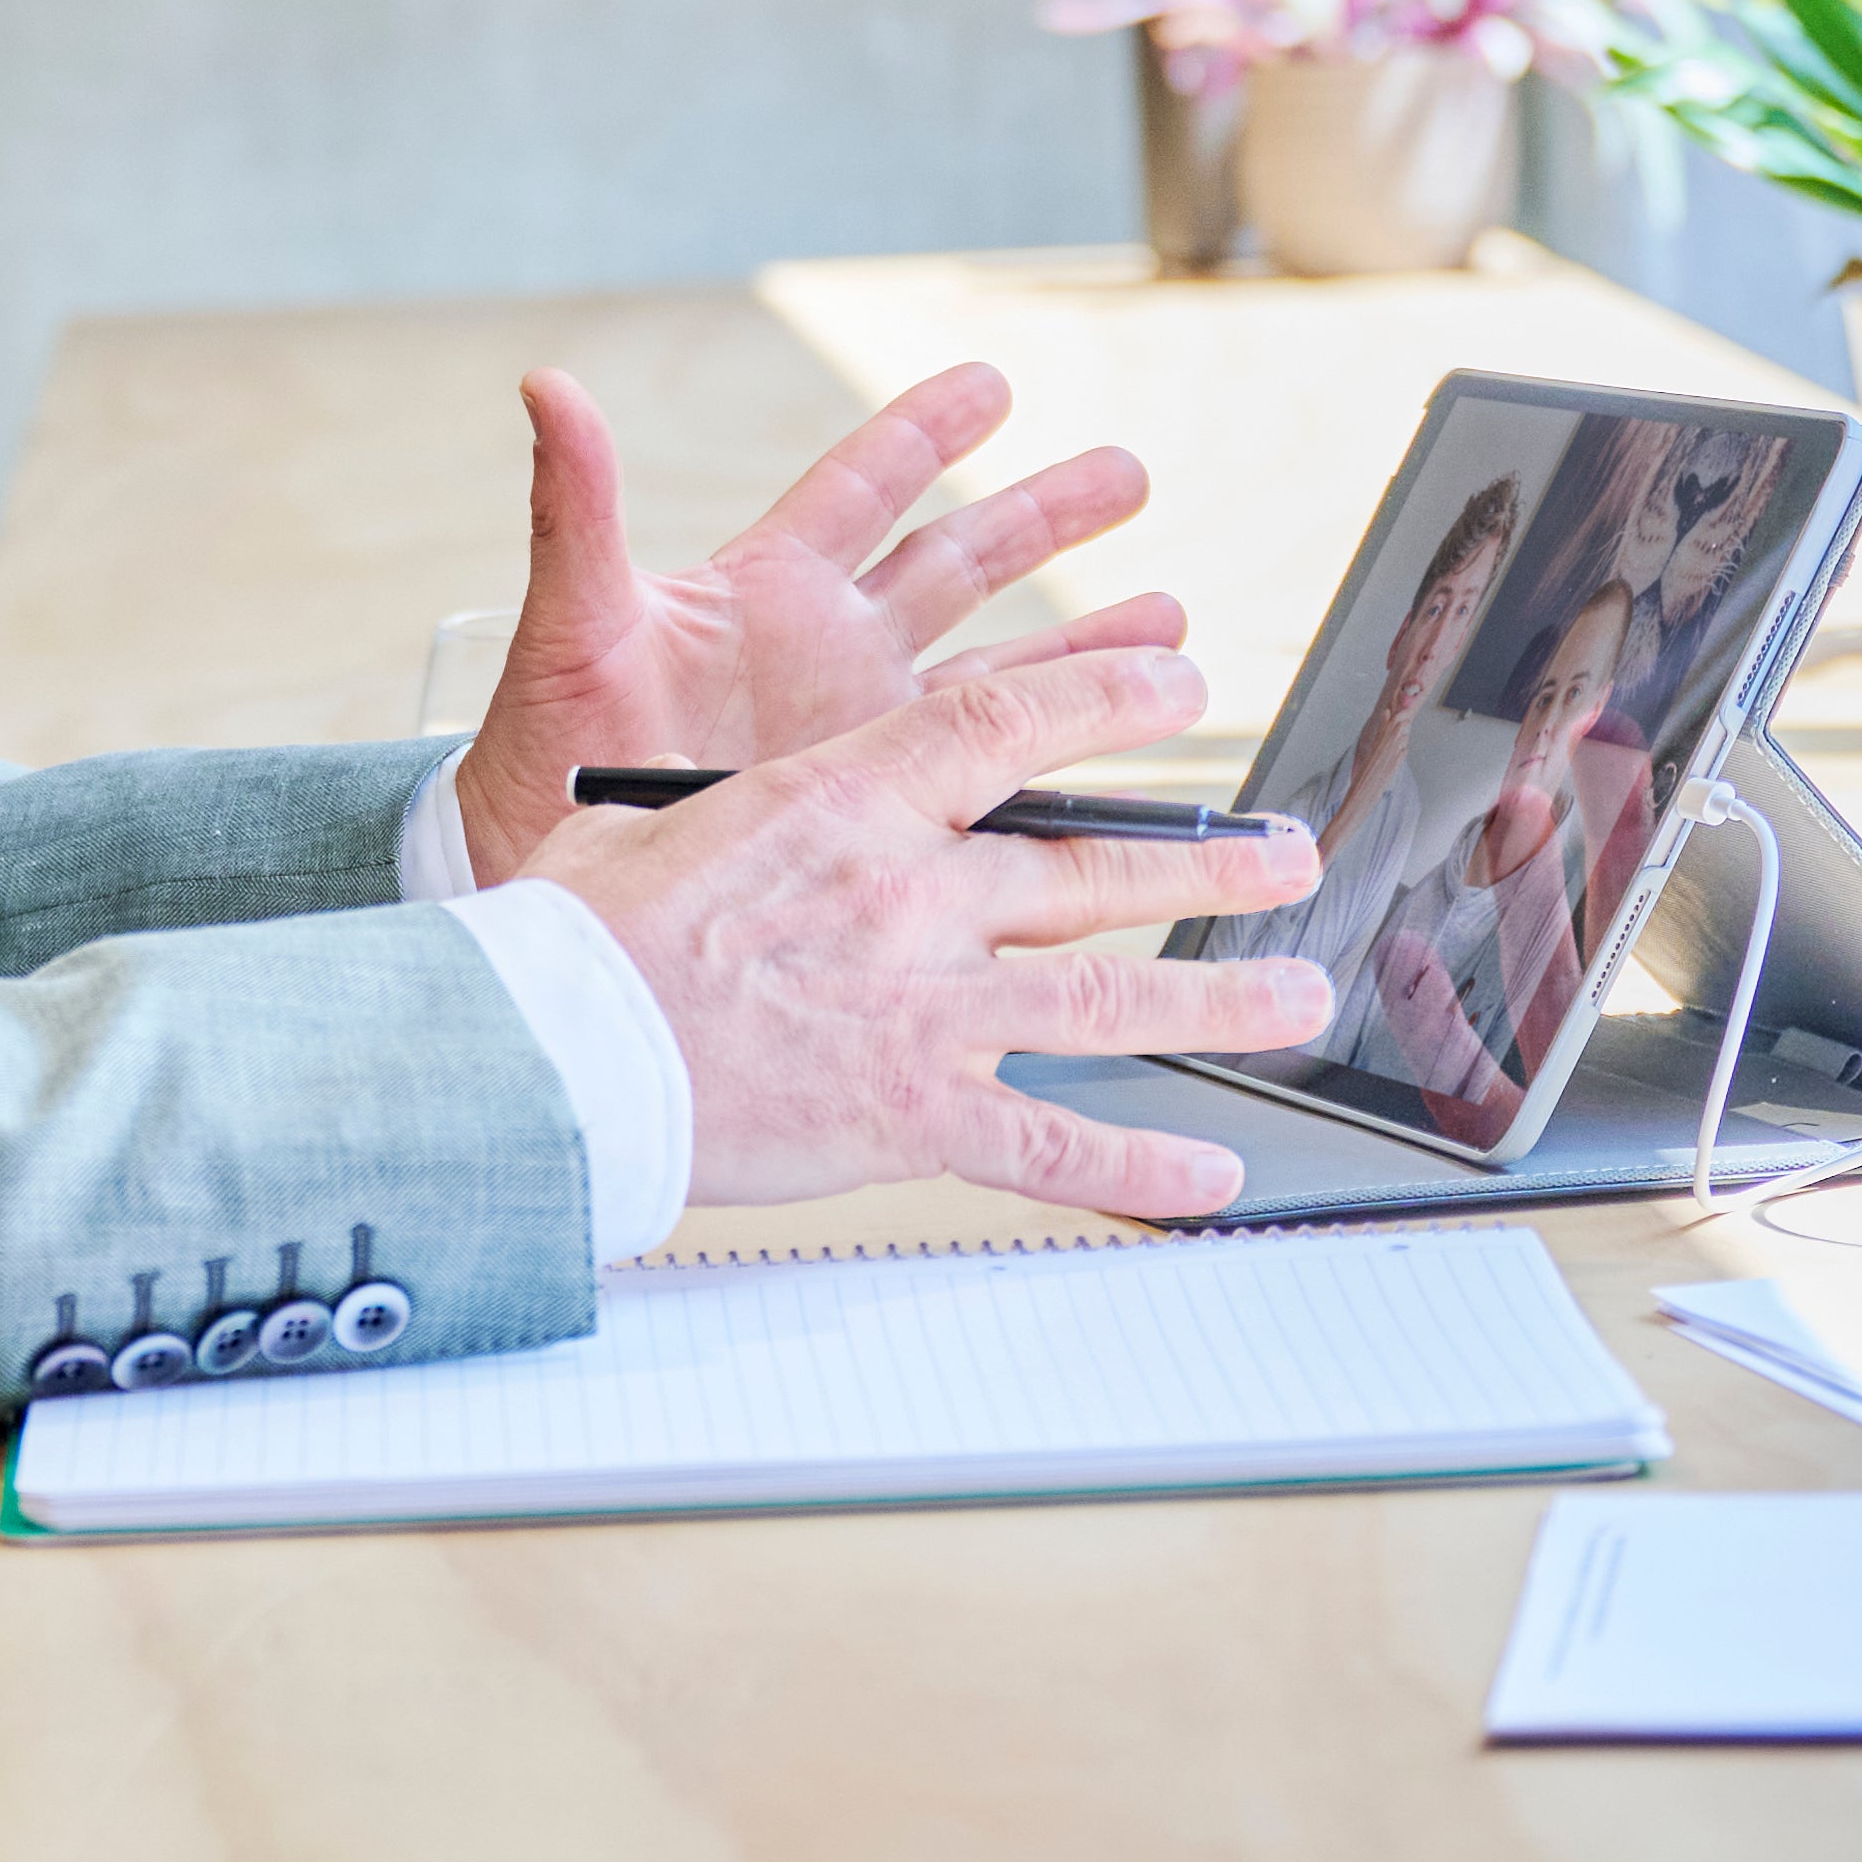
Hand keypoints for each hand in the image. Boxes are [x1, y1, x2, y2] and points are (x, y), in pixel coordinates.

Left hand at [441, 359, 1192, 891]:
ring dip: (1083, 645)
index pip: (861, 488)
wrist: (550, 884)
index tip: (992, 383)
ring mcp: (860, 734)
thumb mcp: (572, 626)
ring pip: (997, 674)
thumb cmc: (540, 753)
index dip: (926, 432)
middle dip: (1045, 516)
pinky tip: (1124, 761)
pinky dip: (1060, 770)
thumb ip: (576, 508)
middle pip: (960, 564)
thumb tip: (548, 386)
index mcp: (763, 590)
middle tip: (1127, 475)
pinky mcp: (880, 812)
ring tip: (1169, 616)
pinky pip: (989, 781)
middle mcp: (827, 653)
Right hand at [533, 650, 1330, 1219]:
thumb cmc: (576, 942)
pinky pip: (1050, 1143)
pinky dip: (1137, 1167)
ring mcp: (924, 1007)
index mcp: (845, 800)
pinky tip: (1206, 1176)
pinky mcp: (913, 1114)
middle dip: (1208, 862)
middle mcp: (911, 894)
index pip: (1012, 724)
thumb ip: (730, 808)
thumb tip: (724, 798)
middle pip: (1094, 866)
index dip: (1112, 696)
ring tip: (1301, 996)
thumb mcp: (647, 822)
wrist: (560, 1057)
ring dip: (1221, 997)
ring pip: (1108, 994)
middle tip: (1283, 855)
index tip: (1179, 686)